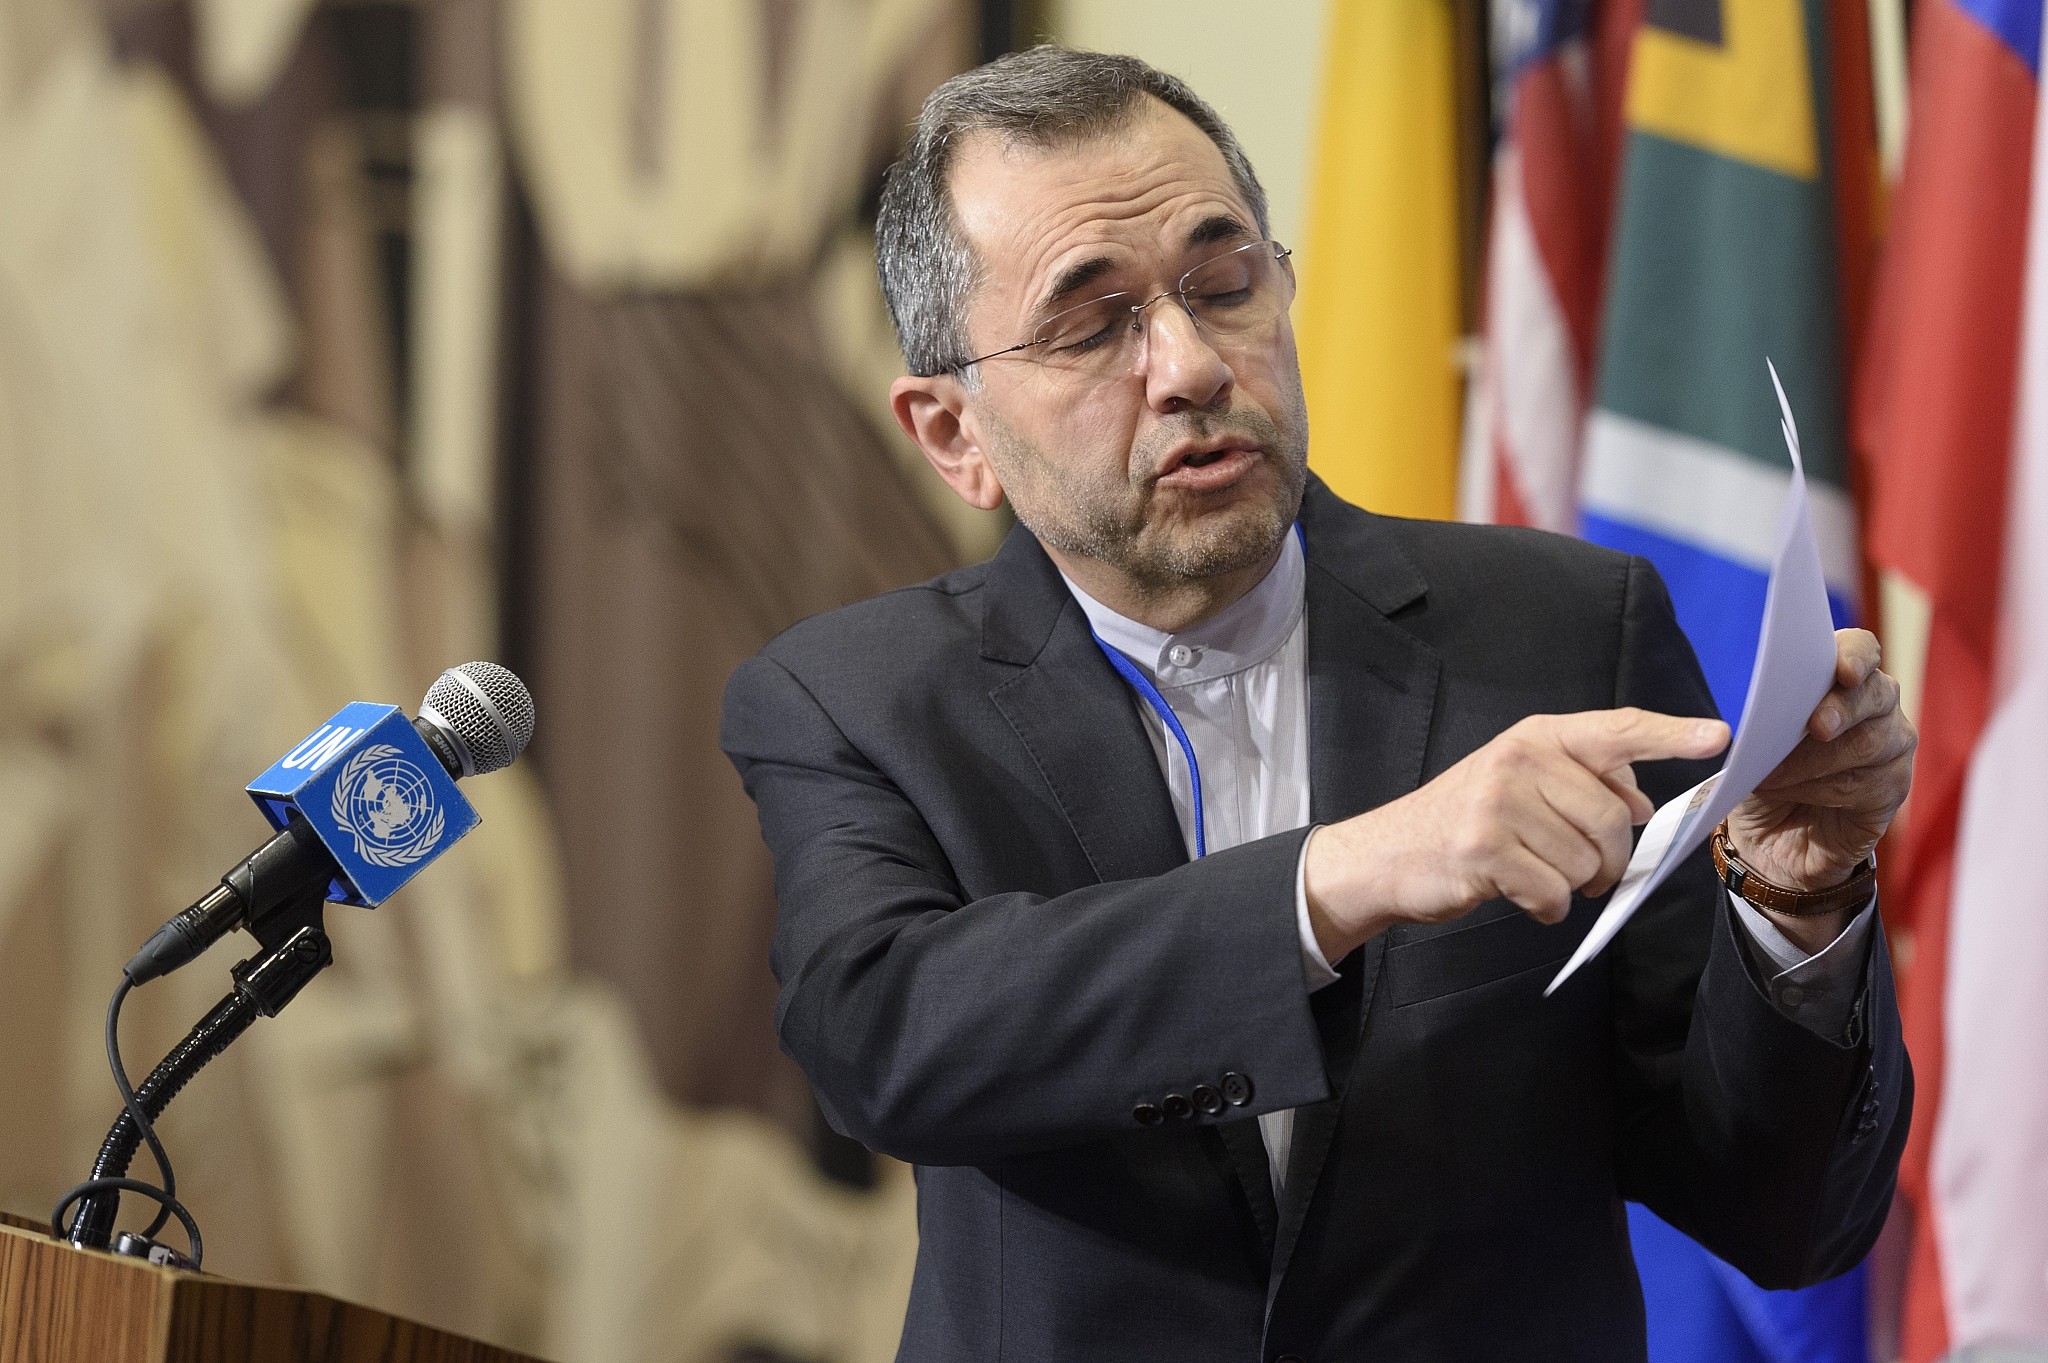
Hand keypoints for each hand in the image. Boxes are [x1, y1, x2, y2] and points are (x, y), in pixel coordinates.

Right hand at [1303, 708, 1730, 962]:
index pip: (1617, 729)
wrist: (1388, 854)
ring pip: (1587, 862)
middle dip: (1608, 859)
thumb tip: (1640, 802)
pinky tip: (1517, 894)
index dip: (1671, 734)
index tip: (1720, 738)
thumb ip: (1583, 782)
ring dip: (1573, 886)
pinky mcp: (1484, 849)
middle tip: (1581, 870)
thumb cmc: (1465, 821)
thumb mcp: (1521, 783)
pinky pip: (1553, 893)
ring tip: (1535, 876)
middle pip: (1613, 819)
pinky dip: (1545, 908)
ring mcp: (1498, 803)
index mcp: (1537, 737)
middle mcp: (1519, 760)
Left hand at [1725, 629, 1914, 950]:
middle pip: (1876, 693)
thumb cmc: (1764, 775)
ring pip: (1868, 742)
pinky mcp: (1893, 789)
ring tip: (1770, 777)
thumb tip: (1764, 712)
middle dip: (1841, 709)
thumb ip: (1765, 719)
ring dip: (1814, 761)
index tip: (1843, 670)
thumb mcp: (1752, 743)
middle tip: (1815, 727)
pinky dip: (1824, 790)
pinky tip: (1797, 796)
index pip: (1861, 649)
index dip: (1855, 655)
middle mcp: (1876, 706)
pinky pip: (1868, 784)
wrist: (1770, 839)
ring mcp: (1891, 746)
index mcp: (1841, 678)